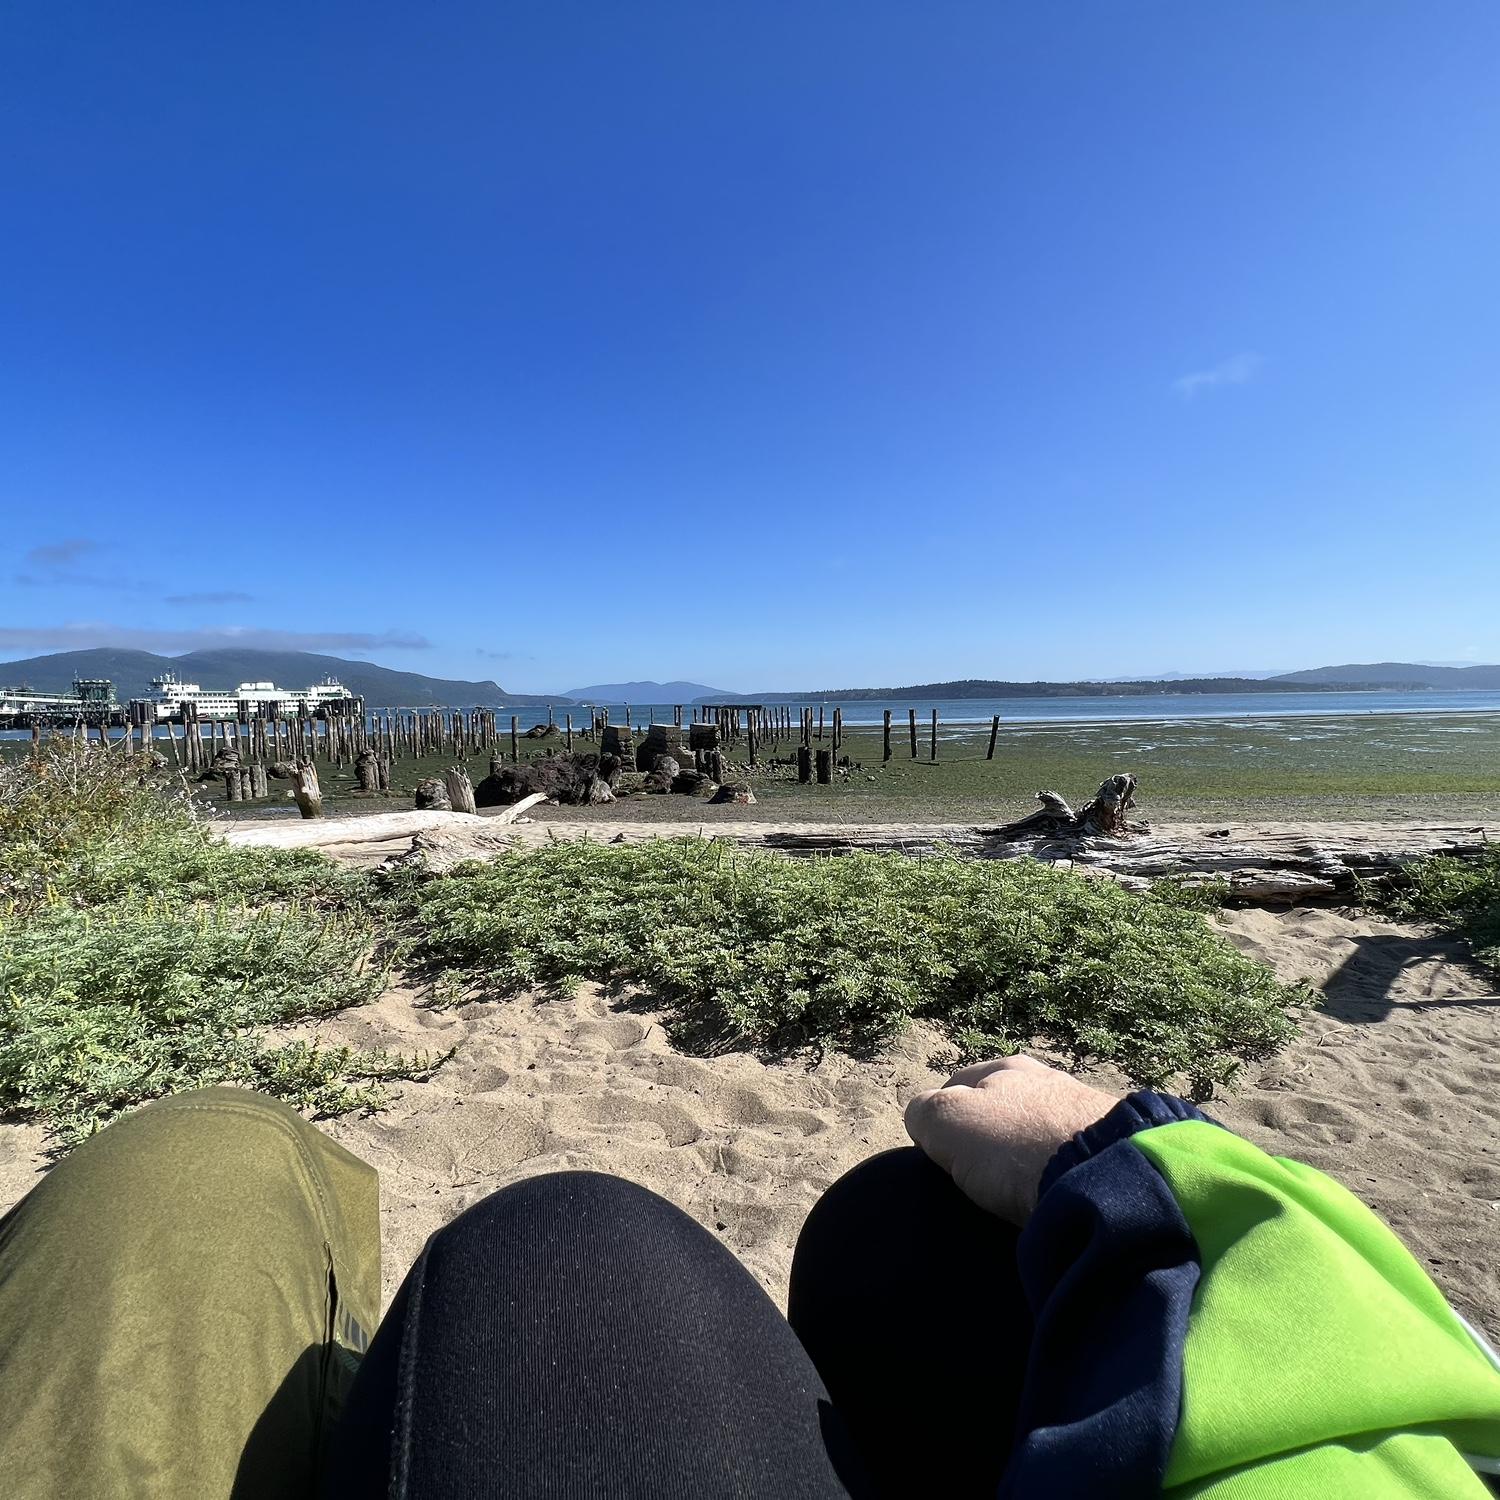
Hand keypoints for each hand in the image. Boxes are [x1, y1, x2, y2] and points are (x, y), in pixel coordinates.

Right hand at [904, 1056, 1119, 1224]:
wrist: (1106, 1175)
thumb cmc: (1016, 1144)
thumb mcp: (947, 1120)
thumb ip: (925, 1112)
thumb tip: (924, 1122)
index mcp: (1005, 1068)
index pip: (956, 1087)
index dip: (941, 1122)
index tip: (943, 1160)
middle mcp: (1048, 1081)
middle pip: (1002, 1111)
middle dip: (991, 1139)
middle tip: (981, 1181)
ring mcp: (1086, 1112)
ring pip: (1039, 1135)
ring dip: (1029, 1160)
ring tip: (1021, 1197)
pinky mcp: (1117, 1149)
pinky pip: (1073, 1161)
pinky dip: (1061, 1177)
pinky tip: (1056, 1199)